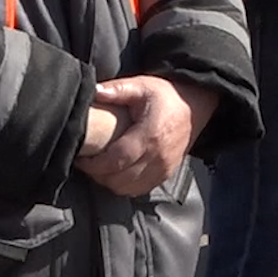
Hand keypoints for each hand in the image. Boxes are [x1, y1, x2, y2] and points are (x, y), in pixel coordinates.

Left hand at [76, 76, 217, 196]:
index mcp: (149, 135)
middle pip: (118, 179)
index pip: (115, 160)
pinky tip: (117, 173)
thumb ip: (118, 90)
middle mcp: (157, 157)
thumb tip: (94, 90)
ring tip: (101, 167)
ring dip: (109, 182)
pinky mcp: (165, 174)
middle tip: (88, 162)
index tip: (81, 157)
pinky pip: (139, 190)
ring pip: (127, 189)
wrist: (196, 106)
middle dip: (98, 174)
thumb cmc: (166, 96)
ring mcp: (163, 168)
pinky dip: (124, 186)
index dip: (94, 164)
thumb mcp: (142, 86)